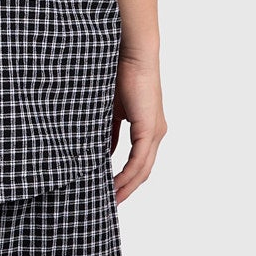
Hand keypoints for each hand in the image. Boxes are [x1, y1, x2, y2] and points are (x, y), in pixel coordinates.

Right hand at [110, 52, 165, 202]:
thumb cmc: (118, 73)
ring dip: (126, 187)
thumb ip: (107, 131)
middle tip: (108, 203)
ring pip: (142, 169)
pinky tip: (113, 185)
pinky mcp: (149, 129)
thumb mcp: (109, 110)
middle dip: (126, 189)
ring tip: (109, 200)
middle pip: (143, 171)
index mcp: (147, 127)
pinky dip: (126, 175)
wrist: (130, 53)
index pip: (138, 161)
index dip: (124, 179)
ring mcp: (155, 132)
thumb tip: (99, 151)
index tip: (108, 190)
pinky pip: (138, 160)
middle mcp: (155, 132)